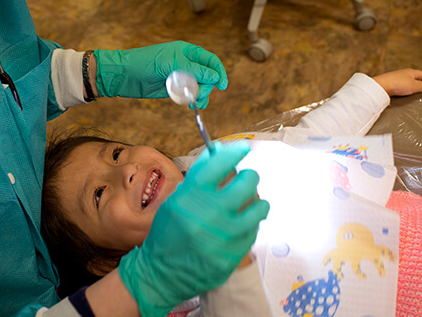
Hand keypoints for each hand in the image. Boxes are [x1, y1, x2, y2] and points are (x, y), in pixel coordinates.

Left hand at [94, 41, 227, 108]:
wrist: (125, 75)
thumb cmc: (146, 62)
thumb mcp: (172, 62)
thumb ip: (194, 69)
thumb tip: (215, 76)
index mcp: (187, 52)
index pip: (210, 60)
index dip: (219, 72)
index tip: (222, 85)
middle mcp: (186, 64)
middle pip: (207, 76)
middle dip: (206, 86)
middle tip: (199, 94)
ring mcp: (180, 77)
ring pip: (199, 87)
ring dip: (200, 95)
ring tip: (195, 101)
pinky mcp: (173, 89)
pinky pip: (188, 95)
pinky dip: (192, 101)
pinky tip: (190, 105)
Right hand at [117, 141, 269, 316]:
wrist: (162, 273)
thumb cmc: (168, 234)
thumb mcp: (175, 201)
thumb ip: (197, 178)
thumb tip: (217, 153)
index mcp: (191, 196)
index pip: (221, 163)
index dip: (235, 152)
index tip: (242, 149)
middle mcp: (209, 213)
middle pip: (247, 181)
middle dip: (249, 177)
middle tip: (245, 180)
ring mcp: (224, 236)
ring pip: (259, 206)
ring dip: (256, 202)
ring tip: (248, 204)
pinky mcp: (234, 255)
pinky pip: (255, 231)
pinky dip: (250, 225)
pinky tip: (239, 226)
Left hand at [372, 69, 421, 95]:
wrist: (380, 86)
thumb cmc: (398, 84)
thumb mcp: (414, 86)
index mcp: (411, 72)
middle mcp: (403, 73)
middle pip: (414, 77)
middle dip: (419, 83)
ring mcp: (396, 78)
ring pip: (406, 81)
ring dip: (411, 86)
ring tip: (413, 93)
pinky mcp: (389, 83)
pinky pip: (399, 85)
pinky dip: (403, 89)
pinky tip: (402, 93)